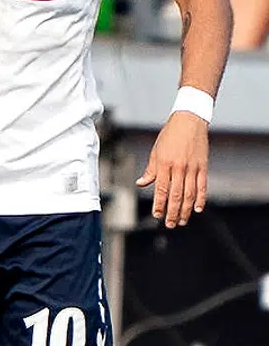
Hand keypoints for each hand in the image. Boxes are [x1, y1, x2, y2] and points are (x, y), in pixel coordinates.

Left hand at [137, 111, 208, 227]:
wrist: (189, 121)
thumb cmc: (170, 135)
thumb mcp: (155, 151)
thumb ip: (150, 170)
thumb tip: (141, 183)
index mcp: (164, 164)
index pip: (161, 189)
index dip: (159, 204)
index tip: (157, 215)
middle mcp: (178, 168)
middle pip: (176, 195)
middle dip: (173, 212)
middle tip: (170, 224)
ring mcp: (192, 168)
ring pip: (190, 194)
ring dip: (186, 210)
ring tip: (183, 221)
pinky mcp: (203, 167)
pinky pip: (202, 186)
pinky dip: (201, 199)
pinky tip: (198, 209)